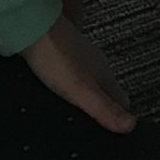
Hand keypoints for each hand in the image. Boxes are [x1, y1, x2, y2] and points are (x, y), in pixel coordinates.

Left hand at [20, 16, 134, 131]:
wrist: (29, 26)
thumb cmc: (54, 55)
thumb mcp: (80, 90)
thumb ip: (104, 109)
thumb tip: (130, 126)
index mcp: (103, 72)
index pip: (122, 100)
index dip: (120, 117)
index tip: (116, 132)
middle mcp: (92, 64)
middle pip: (105, 91)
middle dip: (102, 110)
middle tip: (94, 129)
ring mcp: (74, 58)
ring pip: (86, 83)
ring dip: (83, 99)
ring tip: (73, 117)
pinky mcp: (55, 55)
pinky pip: (67, 77)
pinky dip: (65, 89)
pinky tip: (53, 98)